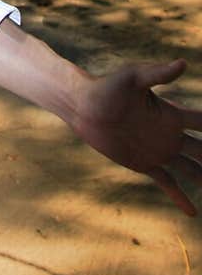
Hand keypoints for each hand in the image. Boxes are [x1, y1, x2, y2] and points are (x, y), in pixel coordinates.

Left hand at [70, 59, 201, 215]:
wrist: (83, 107)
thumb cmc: (107, 87)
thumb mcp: (133, 78)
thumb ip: (158, 74)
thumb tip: (182, 63)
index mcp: (170, 115)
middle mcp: (169, 134)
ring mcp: (158, 151)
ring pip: (191, 169)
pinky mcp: (144, 164)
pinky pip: (167, 182)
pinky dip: (180, 197)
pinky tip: (192, 212)